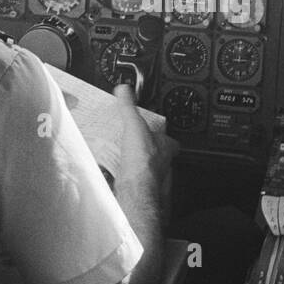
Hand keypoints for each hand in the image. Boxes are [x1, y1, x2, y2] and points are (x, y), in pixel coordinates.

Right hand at [113, 84, 173, 216]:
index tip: (153, 132)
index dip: (162, 136)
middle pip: (157, 156)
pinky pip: (132, 183)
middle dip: (146, 151)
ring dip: (134, 166)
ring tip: (119, 159)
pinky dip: (123, 180)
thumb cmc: (143, 162)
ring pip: (145, 171)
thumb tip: (124, 89)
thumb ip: (129, 107)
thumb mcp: (134, 126)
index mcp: (166, 148)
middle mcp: (162, 166)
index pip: (169, 140)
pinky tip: (113, 177)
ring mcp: (151, 181)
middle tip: (132, 145)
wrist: (136, 193)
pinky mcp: (139, 192)